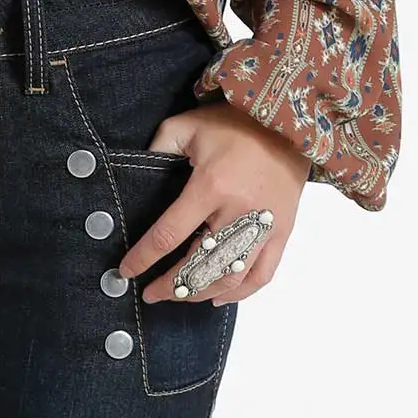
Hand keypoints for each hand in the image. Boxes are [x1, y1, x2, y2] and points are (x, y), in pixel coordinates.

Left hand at [118, 103, 311, 305]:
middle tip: (152, 293)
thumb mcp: (190, 124)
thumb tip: (138, 173)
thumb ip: (160, 146)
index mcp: (212, 185)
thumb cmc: (238, 122)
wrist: (290, 120)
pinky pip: (261, 276)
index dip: (144, 258)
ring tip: (179, 294)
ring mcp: (264, 226)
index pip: (169, 235)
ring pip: (228, 278)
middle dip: (170, 286)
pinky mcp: (282, 232)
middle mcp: (239, 211)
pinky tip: (216, 297)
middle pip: (199, 266)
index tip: (127, 271)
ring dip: (199, 293)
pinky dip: (238, 293)